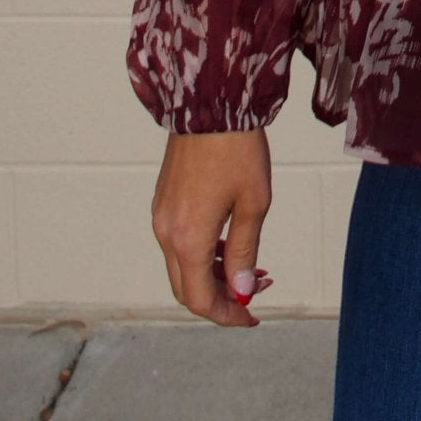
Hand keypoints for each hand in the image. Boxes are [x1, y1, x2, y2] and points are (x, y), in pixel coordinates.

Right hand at [151, 129, 273, 328]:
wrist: (211, 103)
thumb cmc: (238, 150)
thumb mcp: (254, 204)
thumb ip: (246, 252)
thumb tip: (243, 291)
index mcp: (187, 239)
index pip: (200, 300)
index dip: (227, 315)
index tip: (253, 316)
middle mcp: (166, 233)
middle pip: (187, 288)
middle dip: (223, 297)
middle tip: (259, 289)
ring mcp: (161, 216)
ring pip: (183, 265)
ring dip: (216, 274)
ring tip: (255, 266)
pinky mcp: (164, 202)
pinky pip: (180, 243)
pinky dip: (205, 253)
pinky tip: (233, 241)